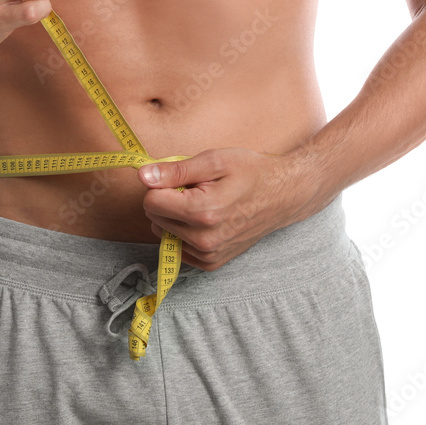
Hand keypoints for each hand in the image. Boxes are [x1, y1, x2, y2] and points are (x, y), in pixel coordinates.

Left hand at [137, 148, 324, 270]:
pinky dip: (183, 231)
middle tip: (194, 188)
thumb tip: (143, 176)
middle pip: (154, 217)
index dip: (160, 184)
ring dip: (174, 216)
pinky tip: (205, 219)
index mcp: (203, 212)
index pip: (150, 202)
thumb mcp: (214, 160)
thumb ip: (175, 170)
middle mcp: (204, 240)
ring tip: (202, 202)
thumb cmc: (250, 172)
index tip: (179, 177)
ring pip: (163, 232)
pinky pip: (177, 246)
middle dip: (166, 199)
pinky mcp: (210, 263)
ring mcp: (208, 255)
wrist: (282, 195)